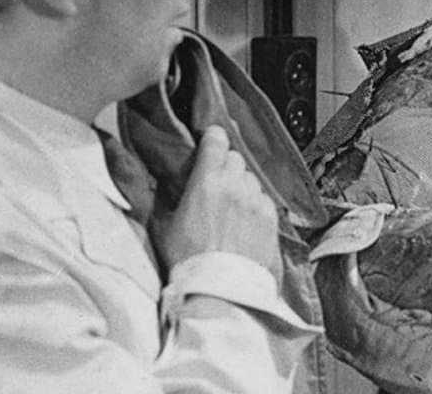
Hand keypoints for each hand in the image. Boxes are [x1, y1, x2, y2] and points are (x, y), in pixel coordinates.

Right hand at [151, 125, 280, 276]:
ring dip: (241, 186)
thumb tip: (160, 180)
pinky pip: (264, 200)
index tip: (208, 143)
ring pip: (251, 179)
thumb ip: (162, 197)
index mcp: (207, 182)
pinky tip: (244, 224)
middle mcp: (236, 186)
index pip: (216, 140)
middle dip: (224, 166)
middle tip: (214, 184)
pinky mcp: (271, 219)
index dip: (211, 139)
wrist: (220, 292)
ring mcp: (257, 202)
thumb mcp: (162, 226)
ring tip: (229, 209)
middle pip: (235, 158)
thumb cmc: (188, 262)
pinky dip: (255, 206)